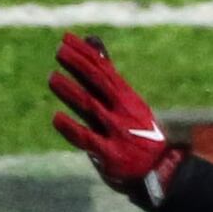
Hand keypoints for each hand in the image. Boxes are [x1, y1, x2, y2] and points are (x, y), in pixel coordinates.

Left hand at [47, 32, 173, 200]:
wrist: (160, 172)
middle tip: (59, 50)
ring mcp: (117, 132)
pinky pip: (88, 139)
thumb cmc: (136, 133)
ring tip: (52, 78)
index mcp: (127, 97)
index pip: (104, 69)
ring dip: (71, 92)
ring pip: (91, 107)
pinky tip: (56, 118)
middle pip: (99, 82)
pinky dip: (71, 128)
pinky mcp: (109, 155)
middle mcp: (123, 111)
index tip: (67, 39)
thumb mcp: (125, 103)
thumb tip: (92, 41)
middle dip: (79, 65)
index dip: (85, 53)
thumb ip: (106, 75)